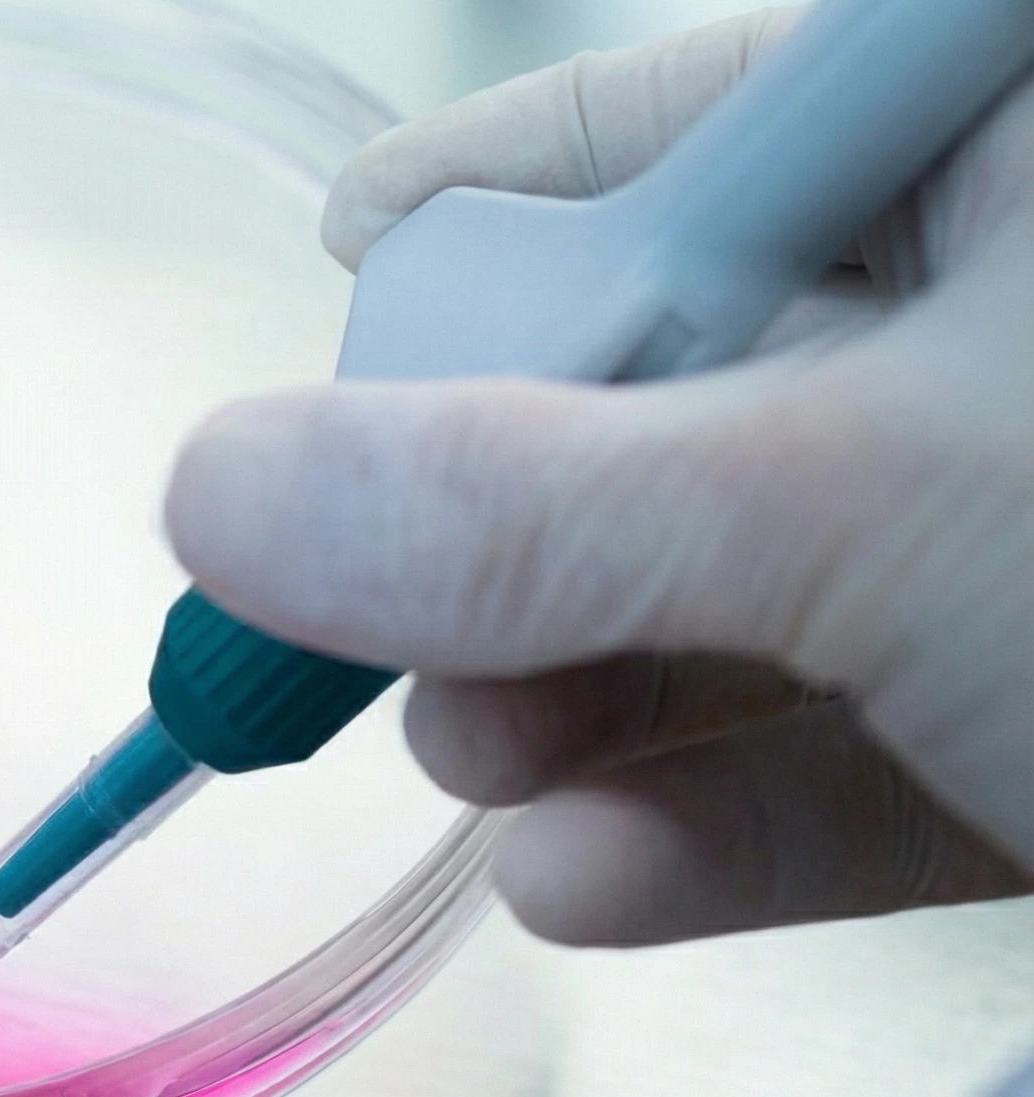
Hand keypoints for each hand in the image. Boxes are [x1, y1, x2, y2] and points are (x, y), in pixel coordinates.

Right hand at [166, 9, 1033, 946]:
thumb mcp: (873, 503)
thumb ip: (535, 509)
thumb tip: (219, 495)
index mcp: (999, 151)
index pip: (680, 137)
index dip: (494, 213)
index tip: (342, 263)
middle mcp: (1003, 326)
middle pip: (665, 406)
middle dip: (512, 547)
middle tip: (385, 631)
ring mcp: (1022, 536)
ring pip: (731, 603)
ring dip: (577, 715)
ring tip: (490, 778)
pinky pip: (839, 750)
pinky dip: (704, 827)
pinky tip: (586, 882)